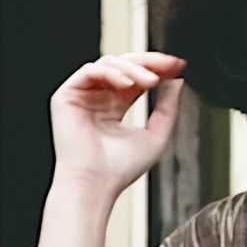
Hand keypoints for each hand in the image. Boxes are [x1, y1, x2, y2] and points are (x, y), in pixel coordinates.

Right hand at [48, 52, 186, 197]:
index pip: (138, 77)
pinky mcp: (66, 96)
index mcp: (116, 106)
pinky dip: (112, 72)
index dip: (158, 68)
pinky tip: (129, 84)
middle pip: (125, 65)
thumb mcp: (157, 133)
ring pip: (110, 63)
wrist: (97, 185)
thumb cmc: (122, 168)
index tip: (179, 66)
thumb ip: (168, 106)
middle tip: (170, 65)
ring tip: (151, 81)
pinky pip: (90, 70)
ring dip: (135, 68)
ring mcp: (83, 96)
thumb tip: (176, 80)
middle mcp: (99, 99)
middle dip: (150, 61)